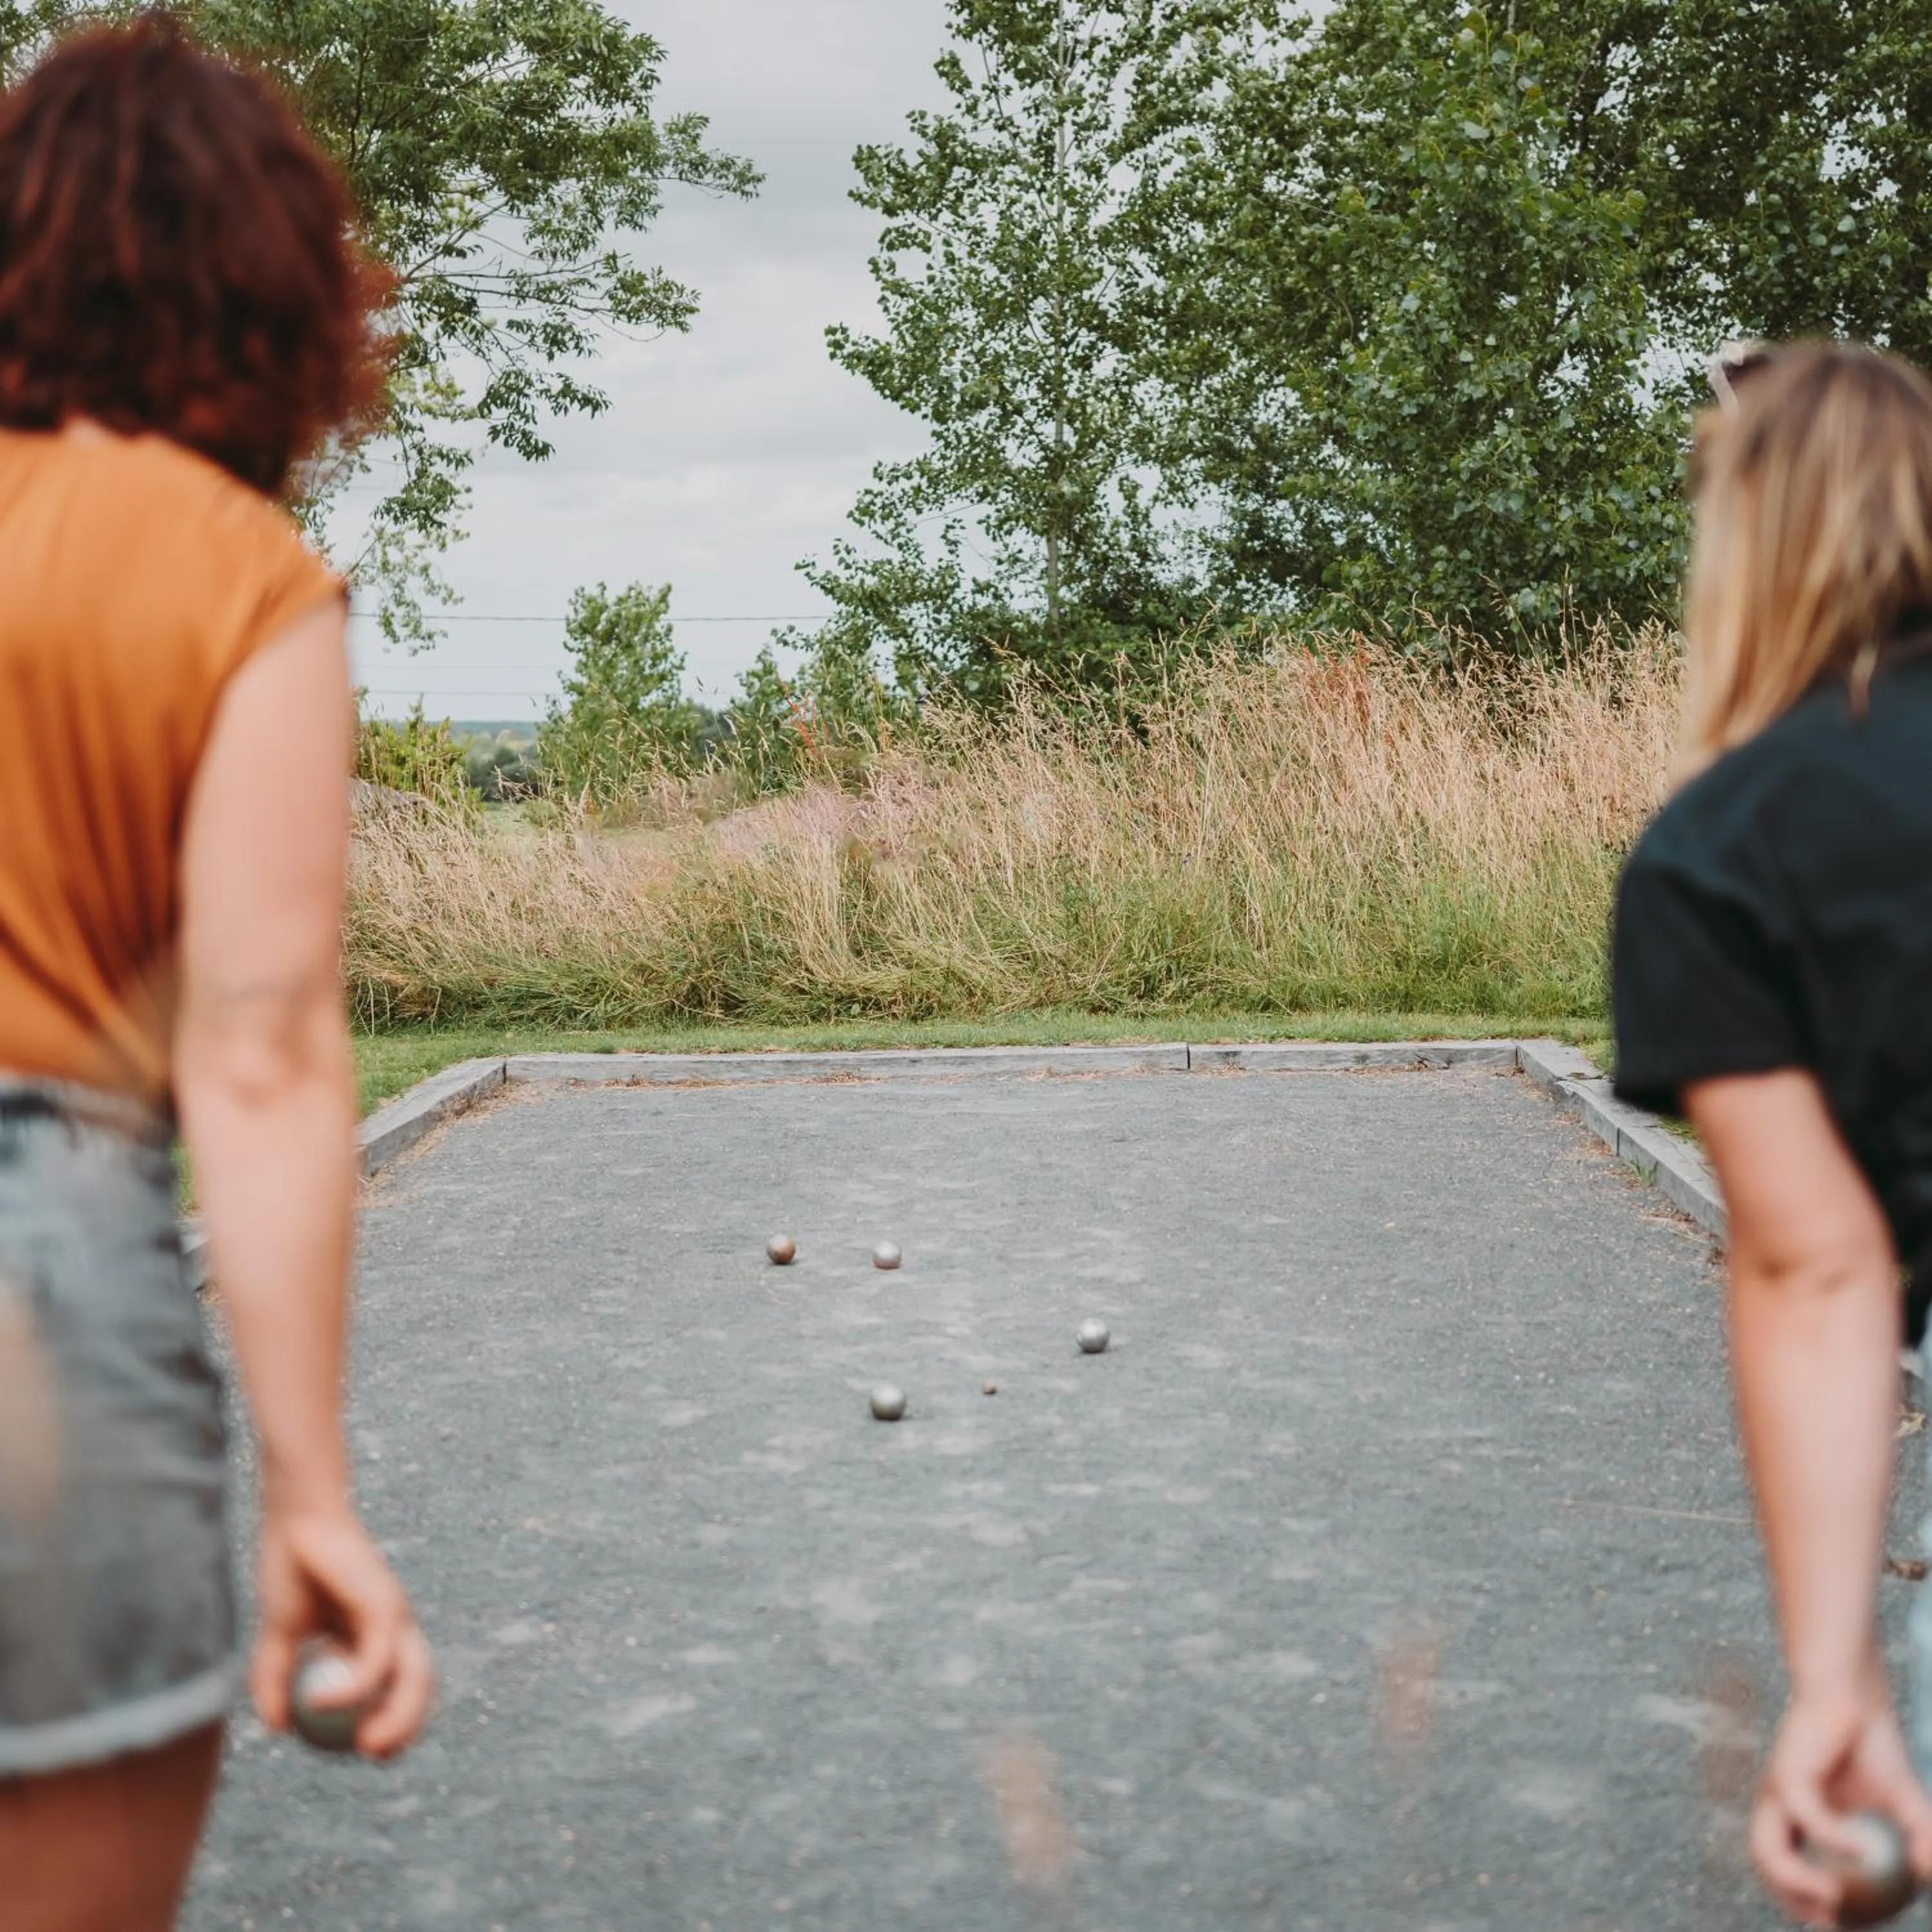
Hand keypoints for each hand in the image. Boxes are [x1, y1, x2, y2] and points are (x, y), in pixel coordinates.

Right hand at [250, 1504, 434, 1758]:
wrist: (295, 1521)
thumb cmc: (291, 1568)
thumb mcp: (278, 1635)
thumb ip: (276, 1679)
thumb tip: (276, 1729)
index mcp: (373, 1635)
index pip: (400, 1687)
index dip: (393, 1723)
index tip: (367, 1753)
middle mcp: (393, 1626)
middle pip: (421, 1687)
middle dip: (406, 1727)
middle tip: (373, 1756)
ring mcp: (393, 1614)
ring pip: (414, 1676)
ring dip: (396, 1717)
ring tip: (363, 1745)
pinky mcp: (384, 1604)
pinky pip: (376, 1658)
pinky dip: (351, 1688)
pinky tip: (317, 1701)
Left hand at [1753, 1674, 1931, 1924]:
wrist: (1853, 1694)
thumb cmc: (1870, 1746)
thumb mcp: (1903, 1804)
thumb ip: (1920, 1842)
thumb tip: (1931, 1878)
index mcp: (1799, 1817)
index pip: (1791, 1870)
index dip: (1806, 1902)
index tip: (1838, 1924)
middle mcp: (1781, 1806)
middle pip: (1767, 1865)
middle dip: (1792, 1900)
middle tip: (1829, 1921)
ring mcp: (1780, 1791)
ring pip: (1767, 1849)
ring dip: (1798, 1881)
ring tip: (1835, 1898)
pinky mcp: (1788, 1773)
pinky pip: (1806, 1817)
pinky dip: (1833, 1840)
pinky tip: (1861, 1850)